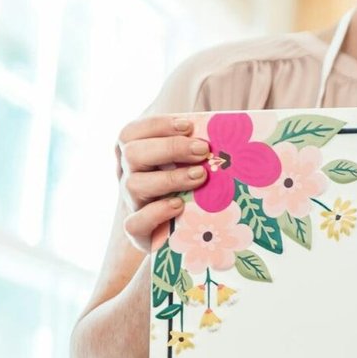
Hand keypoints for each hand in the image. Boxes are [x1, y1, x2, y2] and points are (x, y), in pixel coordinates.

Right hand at [117, 115, 210, 250]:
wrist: (179, 231)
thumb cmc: (189, 186)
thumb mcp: (189, 163)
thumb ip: (197, 147)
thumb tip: (227, 131)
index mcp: (137, 154)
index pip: (132, 133)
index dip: (157, 126)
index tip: (188, 126)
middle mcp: (129, 175)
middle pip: (133, 153)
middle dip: (171, 148)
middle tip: (203, 150)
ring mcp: (132, 203)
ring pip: (134, 184)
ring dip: (170, 177)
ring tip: (200, 176)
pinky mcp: (138, 230)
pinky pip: (135, 222)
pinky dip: (157, 212)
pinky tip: (179, 205)